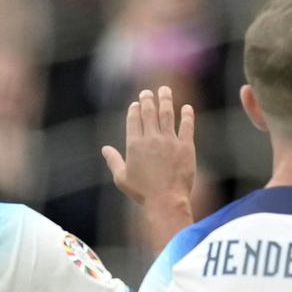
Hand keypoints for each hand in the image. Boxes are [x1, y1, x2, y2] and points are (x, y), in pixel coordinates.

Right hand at [102, 86, 195, 210]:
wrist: (166, 201)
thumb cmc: (142, 193)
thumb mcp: (122, 178)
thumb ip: (113, 161)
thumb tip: (104, 149)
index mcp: (134, 144)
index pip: (134, 119)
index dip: (135, 109)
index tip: (136, 104)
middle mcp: (151, 138)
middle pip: (149, 112)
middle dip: (148, 99)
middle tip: (148, 92)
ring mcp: (169, 141)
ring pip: (167, 114)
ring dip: (166, 99)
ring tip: (165, 90)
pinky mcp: (186, 146)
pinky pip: (187, 126)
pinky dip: (187, 115)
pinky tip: (187, 107)